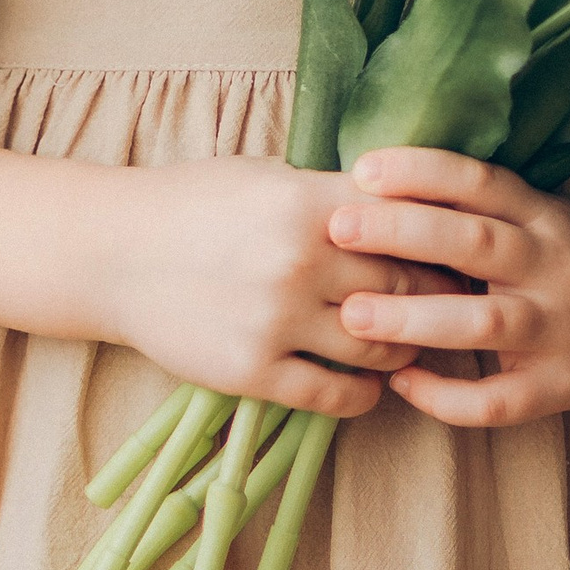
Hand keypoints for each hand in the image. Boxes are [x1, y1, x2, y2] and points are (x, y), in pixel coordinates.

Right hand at [94, 157, 421, 415]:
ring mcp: (275, 320)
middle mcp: (299, 261)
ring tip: (406, 343)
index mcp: (308, 202)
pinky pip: (334, 394)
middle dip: (432, 296)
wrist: (112, 252)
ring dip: (402, 348)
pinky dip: (362, 393)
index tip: (457, 250)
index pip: (409, 224)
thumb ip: (332, 194)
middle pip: (404, 287)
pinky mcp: (251, 371)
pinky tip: (367, 385)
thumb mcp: (266, 175)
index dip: (440, 240)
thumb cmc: (192, 203)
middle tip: (450, 303)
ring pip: (378, 346)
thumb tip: (405, 208)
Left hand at [324, 148, 569, 426]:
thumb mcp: (541, 213)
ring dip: (413, 319)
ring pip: (483, 324)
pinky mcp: (562, 388)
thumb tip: (374, 181)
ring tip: (351, 315)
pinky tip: (400, 382)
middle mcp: (555, 267)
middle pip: (476, 244)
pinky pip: (499, 401)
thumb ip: (477, 206)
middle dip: (403, 234)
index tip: (362, 169)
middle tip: (337, 228)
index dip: (423, 172)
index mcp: (545, 216)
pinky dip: (446, 396)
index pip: (482, 183)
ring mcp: (562, 331)